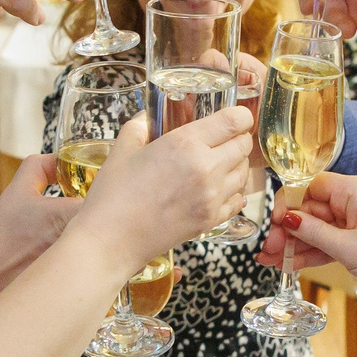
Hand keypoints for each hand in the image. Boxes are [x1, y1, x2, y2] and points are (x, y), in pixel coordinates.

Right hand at [76, 107, 256, 264]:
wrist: (112, 240)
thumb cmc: (113, 196)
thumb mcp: (122, 149)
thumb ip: (139, 127)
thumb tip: (147, 118)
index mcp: (186, 144)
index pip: (234, 121)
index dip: (240, 116)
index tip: (235, 117)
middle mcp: (206, 168)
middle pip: (243, 146)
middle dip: (238, 138)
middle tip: (225, 139)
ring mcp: (212, 197)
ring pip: (244, 173)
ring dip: (236, 165)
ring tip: (220, 163)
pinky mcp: (211, 220)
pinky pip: (237, 200)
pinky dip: (234, 192)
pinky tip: (221, 189)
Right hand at [263, 172, 356, 296]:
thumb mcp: (346, 247)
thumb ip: (313, 233)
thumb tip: (288, 219)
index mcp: (354, 189)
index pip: (309, 188)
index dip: (289, 206)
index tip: (275, 226)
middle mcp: (356, 198)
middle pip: (312, 209)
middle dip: (289, 231)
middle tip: (268, 252)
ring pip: (320, 227)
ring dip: (298, 245)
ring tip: (273, 262)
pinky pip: (333, 239)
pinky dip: (316, 251)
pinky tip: (293, 264)